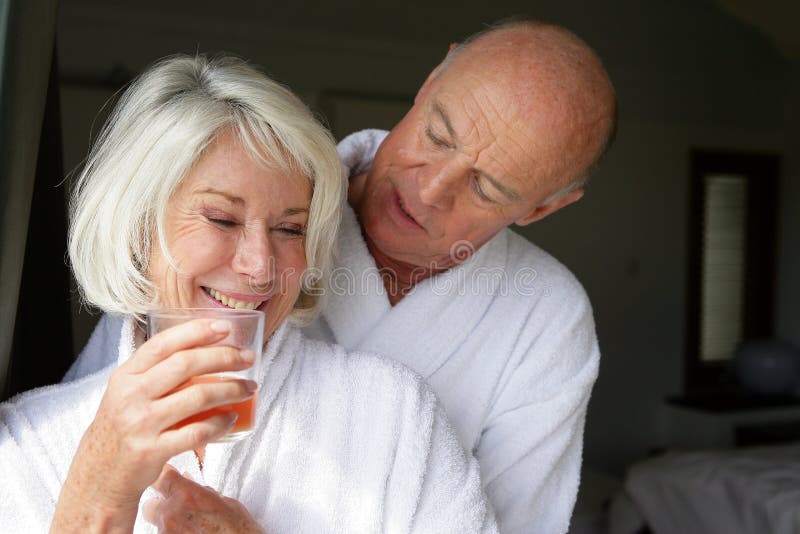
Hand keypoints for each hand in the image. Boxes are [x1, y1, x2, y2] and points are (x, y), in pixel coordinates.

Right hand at [52, 319, 256, 531]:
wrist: (98, 475)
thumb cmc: (122, 428)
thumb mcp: (127, 392)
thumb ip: (155, 371)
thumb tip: (203, 347)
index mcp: (126, 375)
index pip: (164, 343)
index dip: (197, 331)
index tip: (225, 327)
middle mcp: (131, 395)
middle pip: (186, 364)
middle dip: (224, 357)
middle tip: (247, 358)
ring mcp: (141, 424)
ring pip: (197, 397)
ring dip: (230, 389)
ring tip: (248, 387)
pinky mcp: (152, 451)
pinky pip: (196, 433)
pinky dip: (219, 423)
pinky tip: (232, 418)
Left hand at [143, 464, 264, 532]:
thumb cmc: (238, 530)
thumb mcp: (224, 503)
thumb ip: (200, 491)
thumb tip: (188, 481)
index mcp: (187, 495)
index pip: (162, 476)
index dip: (163, 476)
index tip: (167, 477)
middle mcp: (171, 514)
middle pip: (150, 504)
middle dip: (160, 506)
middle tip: (179, 510)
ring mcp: (167, 533)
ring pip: (158, 524)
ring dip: (169, 524)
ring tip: (192, 527)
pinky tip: (192, 533)